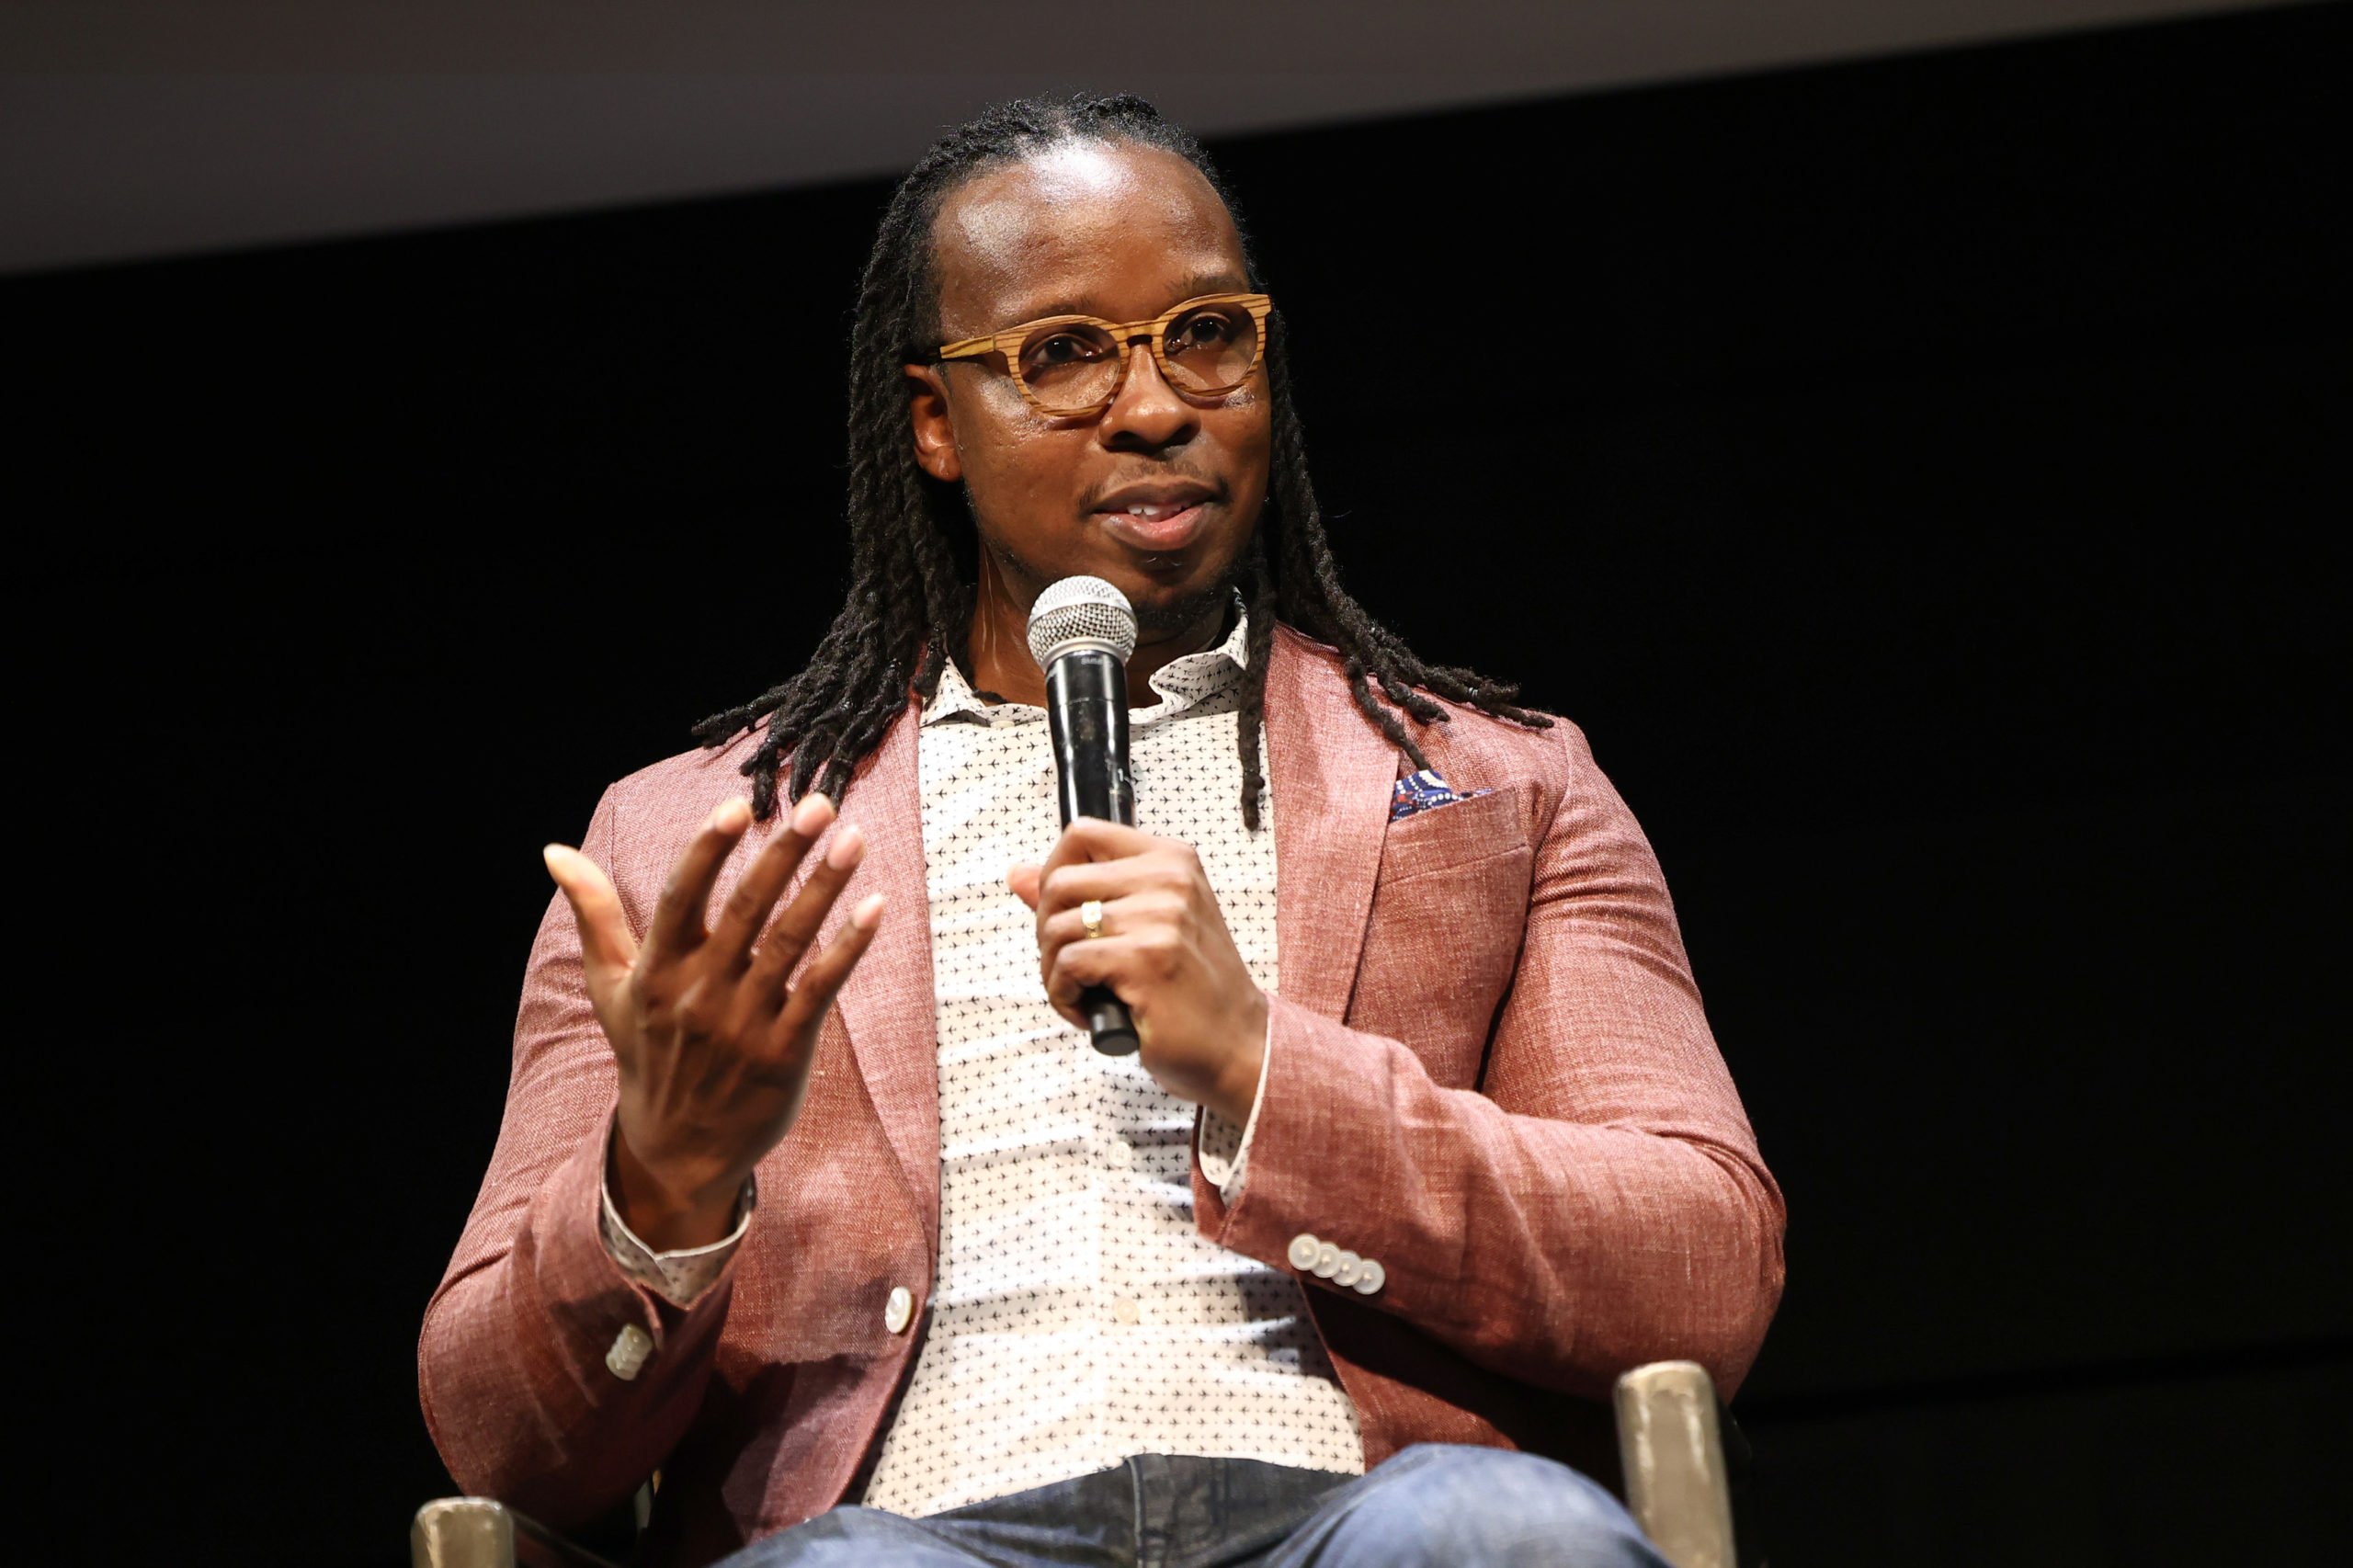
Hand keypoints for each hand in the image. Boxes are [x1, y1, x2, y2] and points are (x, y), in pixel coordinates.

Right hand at [543, 793, 884, 1249]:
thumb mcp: (611, 988)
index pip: (681, 897)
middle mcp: (697, 993)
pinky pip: (820, 989)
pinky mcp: (783, 1051)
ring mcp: (742, 1024)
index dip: (706, 850)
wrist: (678, 1148)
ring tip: (855, 841)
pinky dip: (848, 948)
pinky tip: (874, 908)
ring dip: (825, 888)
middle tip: (819, 805)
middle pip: (745, 910)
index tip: (736, 806)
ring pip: (789, 943)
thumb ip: (593, 915)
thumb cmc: (647, 1053)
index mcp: (656, 970)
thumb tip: (553, 851)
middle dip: (783, 853)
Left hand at [1009, 819, 1267, 1123]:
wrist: (1237, 1043)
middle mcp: (1169, 880)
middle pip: (1059, 883)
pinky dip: (1063, 996)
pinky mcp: (1146, 960)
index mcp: (1171, 860)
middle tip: (1069, 965)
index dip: (1052, 872)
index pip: (1082, 834)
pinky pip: (1068, 966)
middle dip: (1046, 931)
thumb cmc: (1192, 987)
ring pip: (1057, 929)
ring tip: (1082, 993)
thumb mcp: (1147, 925)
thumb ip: (1085, 895)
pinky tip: (1088, 1011)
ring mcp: (1160, 918)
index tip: (1060, 911)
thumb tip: (1018, 875)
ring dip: (1054, 972)